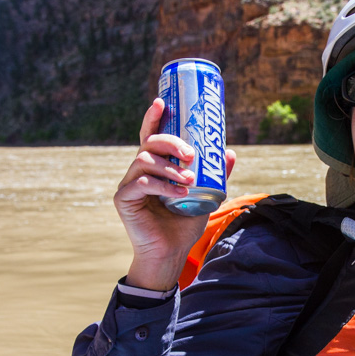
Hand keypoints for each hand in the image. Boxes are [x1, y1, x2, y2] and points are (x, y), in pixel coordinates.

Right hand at [114, 98, 234, 290]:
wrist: (171, 253)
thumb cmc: (184, 224)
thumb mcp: (205, 194)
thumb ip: (216, 175)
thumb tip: (230, 152)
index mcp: (155, 166)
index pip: (151, 135)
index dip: (154, 117)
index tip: (162, 102)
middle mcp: (139, 171)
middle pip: (149, 143)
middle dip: (171, 142)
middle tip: (191, 155)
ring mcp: (129, 184)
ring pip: (144, 160)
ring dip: (169, 168)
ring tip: (189, 179)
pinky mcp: (123, 199)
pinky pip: (141, 184)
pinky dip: (162, 186)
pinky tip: (179, 193)